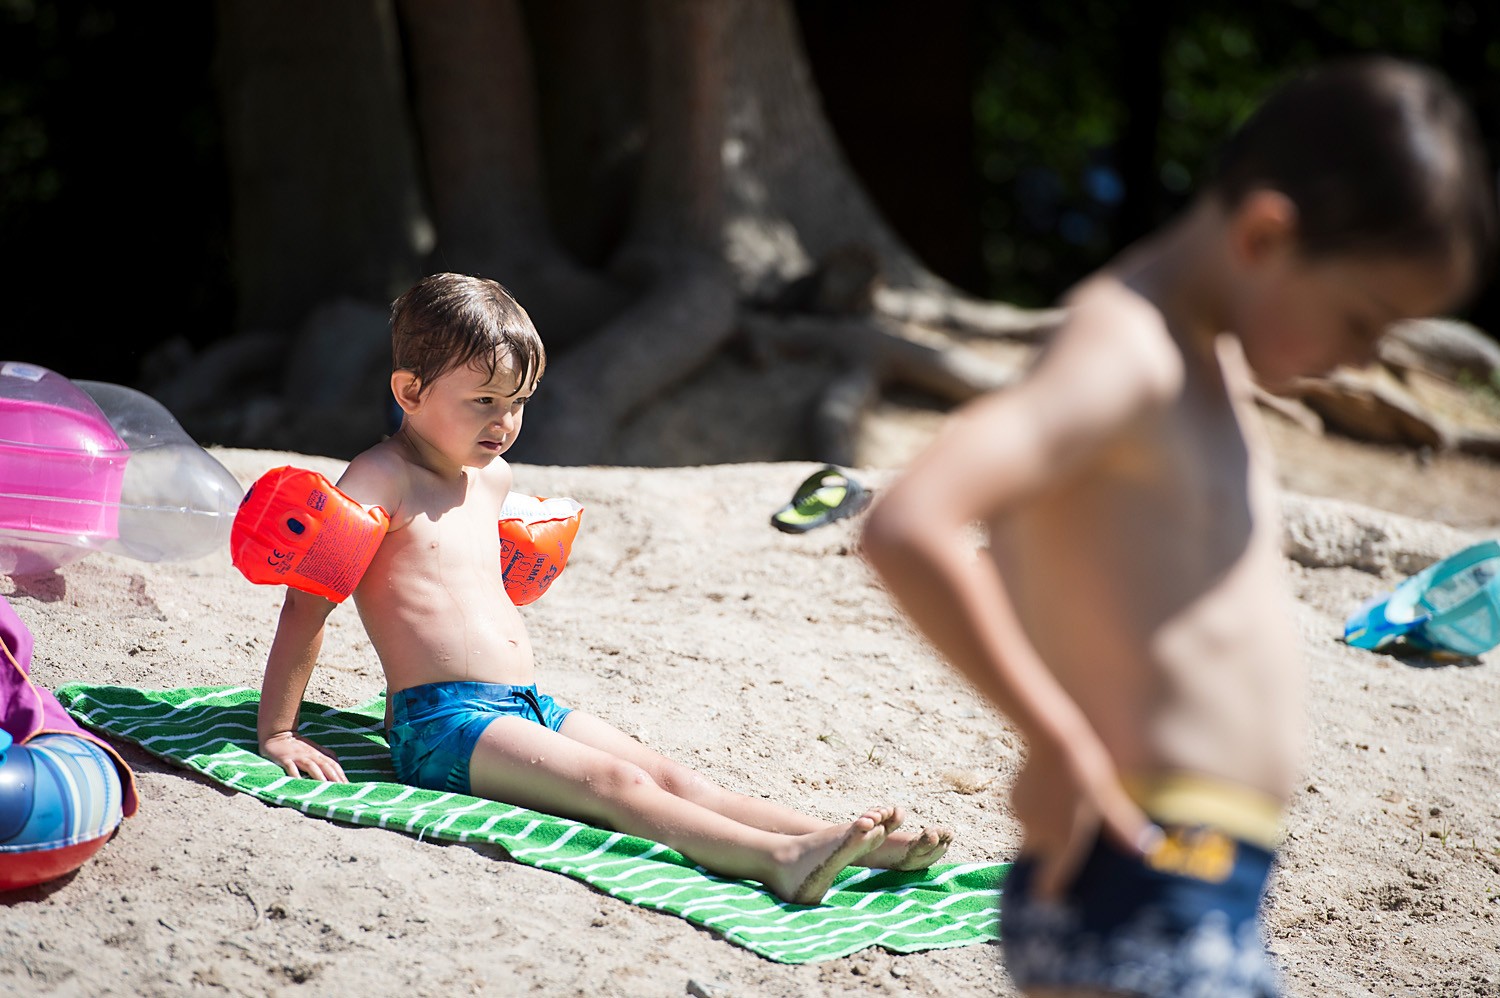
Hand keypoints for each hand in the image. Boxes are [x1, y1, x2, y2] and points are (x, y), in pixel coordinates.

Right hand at [260, 731, 347, 782]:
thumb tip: (339, 764)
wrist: (278, 734)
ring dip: (319, 777)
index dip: (341, 774)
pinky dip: (295, 775)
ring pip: (311, 767)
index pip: (333, 764)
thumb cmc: (298, 745)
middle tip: (341, 789)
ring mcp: (298, 757)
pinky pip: (291, 768)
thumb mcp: (315, 749)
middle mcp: (310, 755)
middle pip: (325, 766)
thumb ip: (326, 755)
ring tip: (326, 787)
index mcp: (318, 754)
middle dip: (334, 777)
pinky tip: (299, 783)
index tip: (348, 786)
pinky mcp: (285, 759)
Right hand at [1010, 737, 1158, 898]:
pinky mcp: (1012, 799)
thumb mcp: (1109, 799)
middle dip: (1051, 852)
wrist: (1051, 738)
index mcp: (1063, 843)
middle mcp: (1039, 835)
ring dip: (1045, 825)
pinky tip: (1051, 787)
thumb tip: (1149, 848)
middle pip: (1041, 857)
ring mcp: (1023, 817)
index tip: (1055, 900)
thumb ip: (1123, 828)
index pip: (1048, 884)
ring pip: (1033, 831)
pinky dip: (1035, 807)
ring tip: (1064, 802)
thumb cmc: (1086, 770)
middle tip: (1070, 836)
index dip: (1050, 893)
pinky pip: (1025, 812)